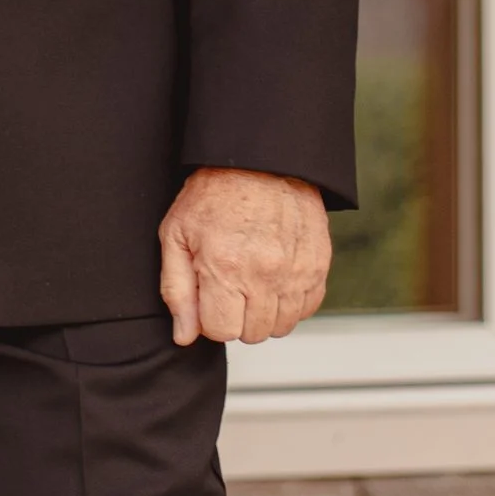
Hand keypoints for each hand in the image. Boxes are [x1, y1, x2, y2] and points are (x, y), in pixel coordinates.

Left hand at [158, 166, 330, 348]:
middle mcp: (264, 275)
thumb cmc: (215, 193)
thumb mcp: (176, 235)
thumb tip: (184, 334)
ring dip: (265, 313)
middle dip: (236, 316)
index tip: (210, 295)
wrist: (261, 160)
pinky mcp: (318, 266)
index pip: (220, 331)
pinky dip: (291, 301)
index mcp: (225, 268)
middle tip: (231, 285)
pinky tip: (276, 278)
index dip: (210, 317)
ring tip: (253, 281)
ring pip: (281, 326)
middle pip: (251, 333)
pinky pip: (307, 308)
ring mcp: (296, 272)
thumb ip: (177, 290)